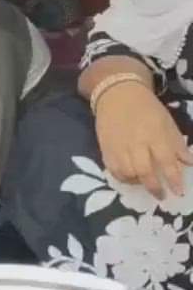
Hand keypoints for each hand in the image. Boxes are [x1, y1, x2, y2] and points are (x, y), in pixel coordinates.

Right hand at [95, 82, 191, 198]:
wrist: (117, 94)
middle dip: (154, 187)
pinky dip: (122, 177)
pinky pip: (113, 169)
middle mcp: (136, 143)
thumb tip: (189, 163)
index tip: (179, 192)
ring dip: (138, 183)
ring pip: (127, 173)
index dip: (174, 179)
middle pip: (144, 171)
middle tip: (161, 195)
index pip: (166, 162)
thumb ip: (177, 144)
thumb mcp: (167, 123)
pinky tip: (129, 177)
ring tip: (144, 184)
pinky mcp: (105, 148)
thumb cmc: (147, 108)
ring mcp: (118, 146)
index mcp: (155, 135)